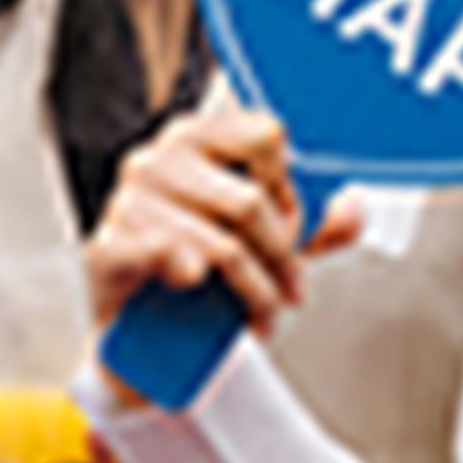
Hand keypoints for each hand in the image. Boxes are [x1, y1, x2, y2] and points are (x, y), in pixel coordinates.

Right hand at [85, 108, 359, 344]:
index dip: (291, 188)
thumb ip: (314, 223)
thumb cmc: (202, 262)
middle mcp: (157, 158)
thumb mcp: (264, 239)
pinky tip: (200, 289)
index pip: (265, 135)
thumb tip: (356, 211)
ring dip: (254, 290)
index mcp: (197, 135)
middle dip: (282, 254)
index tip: (294, 229)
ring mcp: (127, 200)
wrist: (136, 327)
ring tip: (264, 315)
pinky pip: (163, 255)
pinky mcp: (106, 246)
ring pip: (220, 244)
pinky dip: (193, 279)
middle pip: (249, 200)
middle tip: (291, 289)